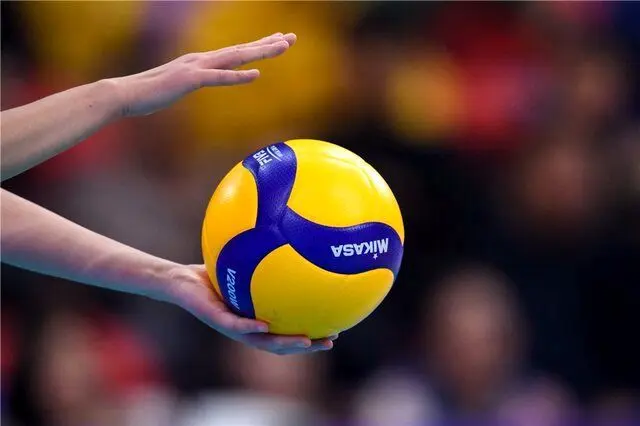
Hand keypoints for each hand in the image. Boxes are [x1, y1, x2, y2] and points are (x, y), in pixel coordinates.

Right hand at [110, 32, 296, 116]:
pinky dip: (237, 76)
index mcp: (200, 62)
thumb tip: (199, 82)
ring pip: (235, 57)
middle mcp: (201, 59)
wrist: (125, 94)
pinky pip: (218, 78)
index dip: (258, 45)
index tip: (277, 40)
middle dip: (268, 43)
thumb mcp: (177, 87)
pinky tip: (255, 75)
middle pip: (241, 49)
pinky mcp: (189, 80)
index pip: (235, 51)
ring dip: (260, 52)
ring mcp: (196, 68)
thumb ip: (191, 82)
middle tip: (292, 37)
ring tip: (282, 47)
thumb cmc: (149, 94)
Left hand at [166, 264, 335, 354]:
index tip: (333, 331)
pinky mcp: (217, 319)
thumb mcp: (241, 262)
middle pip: (281, 344)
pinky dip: (252, 328)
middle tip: (330, 341)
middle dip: (306, 345)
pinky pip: (237, 326)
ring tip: (307, 341)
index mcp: (256, 320)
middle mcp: (247, 328)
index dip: (310, 336)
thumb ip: (264, 258)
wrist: (178, 281)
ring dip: (285, 344)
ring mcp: (231, 327)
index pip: (287, 333)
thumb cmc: (209, 273)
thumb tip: (287, 239)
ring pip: (263, 343)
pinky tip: (266, 326)